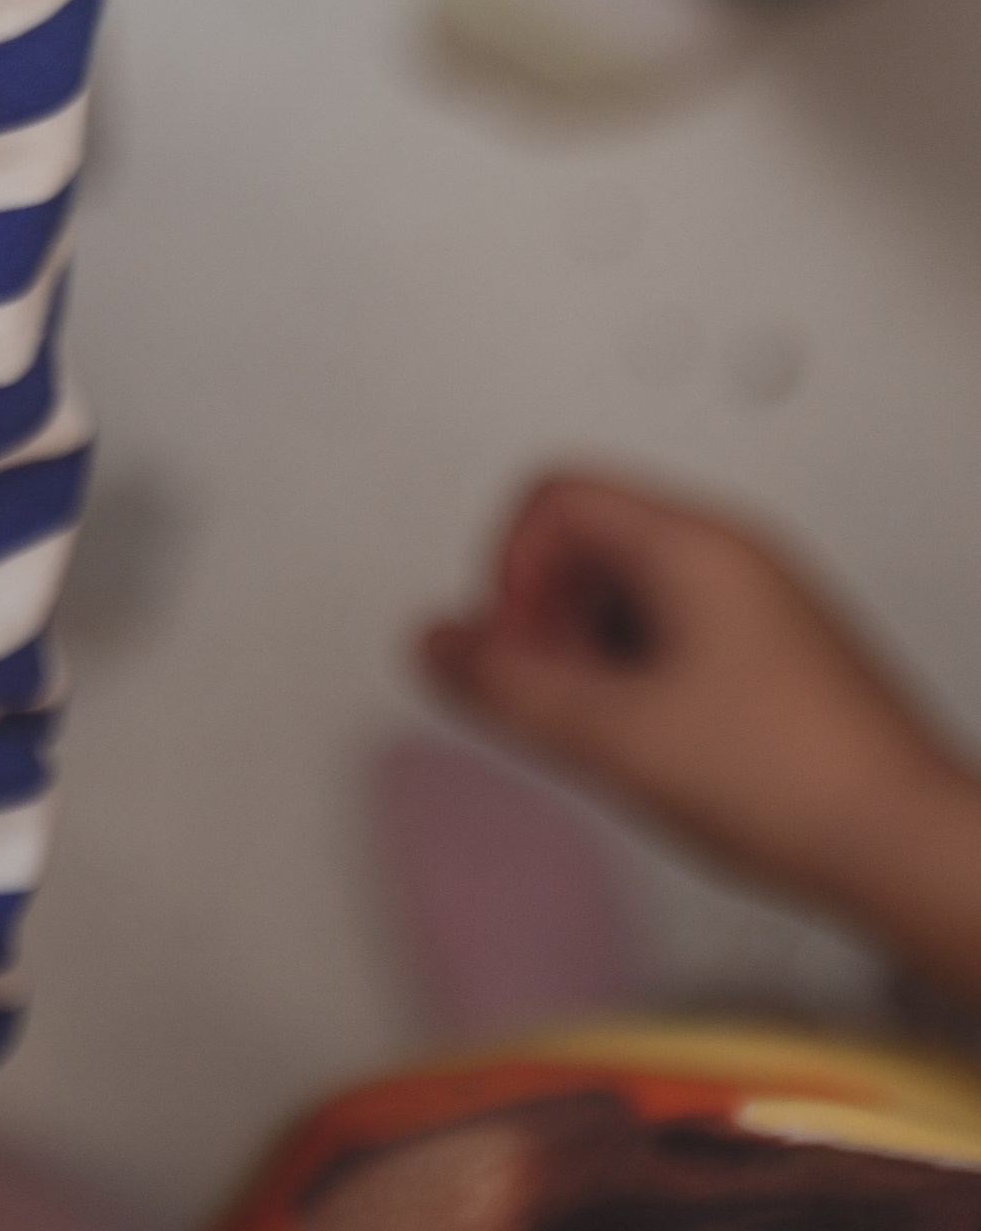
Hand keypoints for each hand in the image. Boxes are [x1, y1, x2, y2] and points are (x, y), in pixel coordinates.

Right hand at [423, 473, 980, 986]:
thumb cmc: (797, 783)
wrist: (914, 850)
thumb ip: (508, 686)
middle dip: (545, 616)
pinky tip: (658, 752)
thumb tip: (432, 641)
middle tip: (559, 701)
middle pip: (587, 537)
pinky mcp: (776, 655)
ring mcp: (759, 604)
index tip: (518, 652)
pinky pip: (674, 631)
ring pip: (629, 588)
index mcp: (692, 543)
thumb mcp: (617, 736)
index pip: (554, 496)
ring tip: (612, 737)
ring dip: (590, 653)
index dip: (508, 572)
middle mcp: (730, 555)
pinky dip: (639, 678)